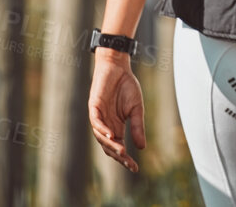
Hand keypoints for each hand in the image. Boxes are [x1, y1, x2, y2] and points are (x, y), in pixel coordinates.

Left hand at [88, 52, 146, 172]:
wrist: (118, 67)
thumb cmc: (127, 86)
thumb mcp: (136, 108)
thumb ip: (137, 126)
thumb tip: (142, 147)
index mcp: (116, 126)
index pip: (119, 147)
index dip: (126, 159)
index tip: (135, 168)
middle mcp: (106, 124)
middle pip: (109, 146)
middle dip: (118, 156)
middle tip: (129, 163)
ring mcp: (99, 116)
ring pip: (101, 136)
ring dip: (110, 145)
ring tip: (122, 152)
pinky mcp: (94, 106)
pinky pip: (96, 121)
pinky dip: (102, 129)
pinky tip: (111, 134)